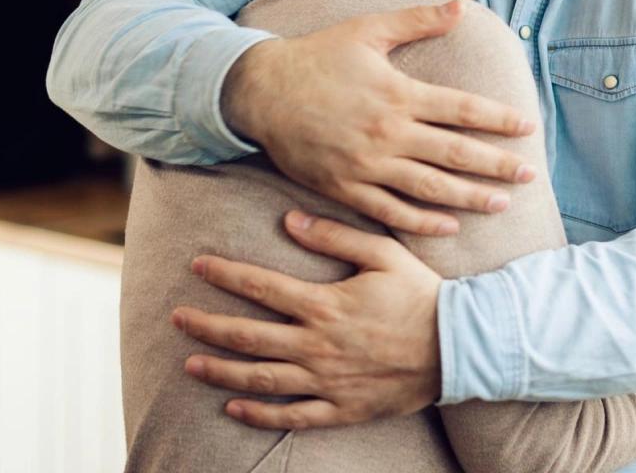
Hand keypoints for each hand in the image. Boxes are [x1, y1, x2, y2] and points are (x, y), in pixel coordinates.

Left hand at [174, 211, 440, 429]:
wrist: (458, 345)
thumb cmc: (421, 293)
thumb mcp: (383, 252)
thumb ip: (335, 236)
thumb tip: (290, 220)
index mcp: (325, 304)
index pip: (261, 286)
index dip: (225, 274)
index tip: (196, 265)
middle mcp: (317, 345)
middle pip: (248, 336)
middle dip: (207, 325)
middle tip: (176, 317)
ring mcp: (326, 381)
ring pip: (260, 379)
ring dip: (221, 370)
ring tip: (190, 363)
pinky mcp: (341, 408)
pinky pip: (291, 416)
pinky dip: (258, 415)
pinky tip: (234, 408)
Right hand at [222, 0, 536, 234]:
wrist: (260, 91)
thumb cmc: (319, 56)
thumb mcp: (368, 31)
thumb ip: (417, 21)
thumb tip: (460, 6)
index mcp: (398, 93)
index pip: (462, 110)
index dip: (498, 120)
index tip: (527, 127)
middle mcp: (387, 132)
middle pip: (455, 153)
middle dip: (498, 165)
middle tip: (531, 174)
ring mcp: (366, 165)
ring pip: (429, 188)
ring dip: (470, 197)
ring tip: (503, 202)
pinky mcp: (344, 188)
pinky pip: (390, 211)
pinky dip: (422, 221)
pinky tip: (449, 226)